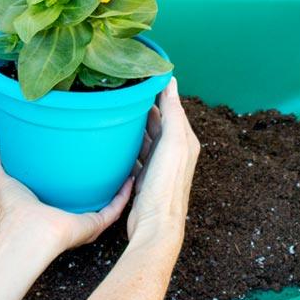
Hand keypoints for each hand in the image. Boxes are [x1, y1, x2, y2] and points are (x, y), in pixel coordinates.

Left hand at [0, 148, 132, 254]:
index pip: (67, 193)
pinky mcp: (95, 225)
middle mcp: (70, 216)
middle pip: (91, 199)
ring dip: (118, 189)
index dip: (76, 178)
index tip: (83, 158)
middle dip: (102, 184)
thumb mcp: (2, 181)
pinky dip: (124, 196)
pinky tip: (129, 180)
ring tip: (126, 168)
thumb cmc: (14, 211)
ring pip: (108, 204)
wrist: (26, 231)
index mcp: (51, 208)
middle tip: (110, 161)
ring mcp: (84, 222)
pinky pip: (114, 209)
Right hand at [126, 77, 199, 246]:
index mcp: (184, 140)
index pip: (171, 107)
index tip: (143, 75)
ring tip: (116, 111)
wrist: (155, 225)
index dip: (159, 91)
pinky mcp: (145, 176)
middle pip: (157, 122)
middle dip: (144, 106)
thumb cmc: (166, 186)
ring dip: (134, 126)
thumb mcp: (172, 144)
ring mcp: (158, 165)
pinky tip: (114, 140)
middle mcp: (174, 151)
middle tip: (124, 90)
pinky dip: (127, 145)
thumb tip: (170, 81)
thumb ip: (173, 113)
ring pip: (145, 138)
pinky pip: (135, 154)